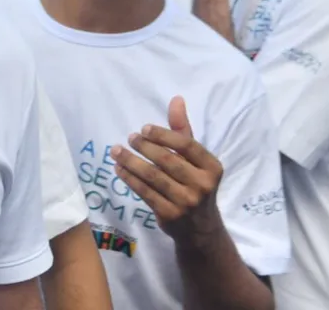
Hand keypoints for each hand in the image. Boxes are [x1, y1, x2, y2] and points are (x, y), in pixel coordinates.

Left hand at [111, 97, 224, 241]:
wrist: (200, 229)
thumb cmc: (195, 184)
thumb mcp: (195, 160)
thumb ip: (183, 130)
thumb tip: (176, 99)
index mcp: (212, 167)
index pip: (186, 145)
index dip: (163, 135)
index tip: (143, 129)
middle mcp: (202, 185)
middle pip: (167, 160)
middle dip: (144, 147)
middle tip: (129, 138)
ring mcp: (186, 202)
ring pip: (153, 177)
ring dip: (131, 162)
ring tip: (116, 151)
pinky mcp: (170, 215)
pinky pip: (145, 192)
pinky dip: (129, 179)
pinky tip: (119, 169)